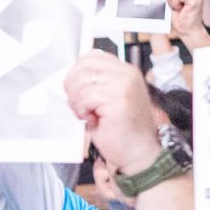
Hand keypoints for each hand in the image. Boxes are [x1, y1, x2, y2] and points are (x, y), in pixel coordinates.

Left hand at [62, 51, 160, 178]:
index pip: (91, 57)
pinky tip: (94, 120)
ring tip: (88, 114)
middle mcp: (127, 73)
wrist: (137, 152)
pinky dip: (83, 111)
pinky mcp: (118, 98)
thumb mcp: (106, 99)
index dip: (76, 74)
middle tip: (80, 106)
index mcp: (125, 70)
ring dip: (77, 101)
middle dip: (72, 87)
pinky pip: (85, 97)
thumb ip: (95, 83)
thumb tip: (72, 76)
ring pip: (82, 80)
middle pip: (83, 66)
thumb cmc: (120, 130)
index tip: (78, 93)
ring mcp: (124, 84)